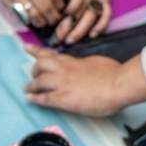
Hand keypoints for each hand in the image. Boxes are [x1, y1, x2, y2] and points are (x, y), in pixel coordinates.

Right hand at [0, 0, 64, 29]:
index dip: (60, 5)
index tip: (62, 9)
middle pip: (46, 6)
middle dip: (53, 16)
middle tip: (56, 20)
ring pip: (33, 13)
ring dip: (42, 21)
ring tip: (45, 22)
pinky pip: (20, 13)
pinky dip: (28, 18)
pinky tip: (33, 19)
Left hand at [23, 46, 145, 116]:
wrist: (118, 84)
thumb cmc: (114, 73)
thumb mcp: (97, 61)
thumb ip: (86, 63)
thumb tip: (85, 65)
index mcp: (73, 61)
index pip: (50, 54)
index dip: (36, 51)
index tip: (26, 47)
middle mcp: (64, 70)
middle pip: (40, 65)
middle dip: (35, 69)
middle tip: (33, 75)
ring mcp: (62, 84)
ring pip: (38, 81)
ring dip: (32, 85)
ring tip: (28, 89)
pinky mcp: (63, 98)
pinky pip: (44, 98)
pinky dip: (35, 98)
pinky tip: (29, 99)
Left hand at [49, 0, 113, 44]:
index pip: (75, 1)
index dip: (68, 12)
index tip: (58, 19)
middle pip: (83, 14)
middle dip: (71, 28)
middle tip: (60, 38)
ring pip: (94, 17)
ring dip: (83, 30)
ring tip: (71, 40)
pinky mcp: (106, 0)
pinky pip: (107, 14)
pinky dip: (102, 25)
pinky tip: (93, 34)